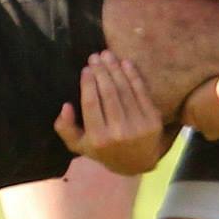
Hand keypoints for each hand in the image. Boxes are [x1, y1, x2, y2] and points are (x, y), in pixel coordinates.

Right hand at [54, 51, 169, 174]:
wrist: (137, 163)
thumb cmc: (104, 150)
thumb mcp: (79, 145)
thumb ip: (66, 128)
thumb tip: (65, 106)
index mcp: (98, 139)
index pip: (91, 104)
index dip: (88, 84)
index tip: (85, 69)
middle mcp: (118, 132)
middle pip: (108, 94)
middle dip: (101, 71)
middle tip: (95, 56)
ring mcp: (138, 126)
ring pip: (125, 90)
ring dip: (116, 69)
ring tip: (108, 55)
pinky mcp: (153, 120)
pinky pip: (142, 92)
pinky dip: (133, 75)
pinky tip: (125, 63)